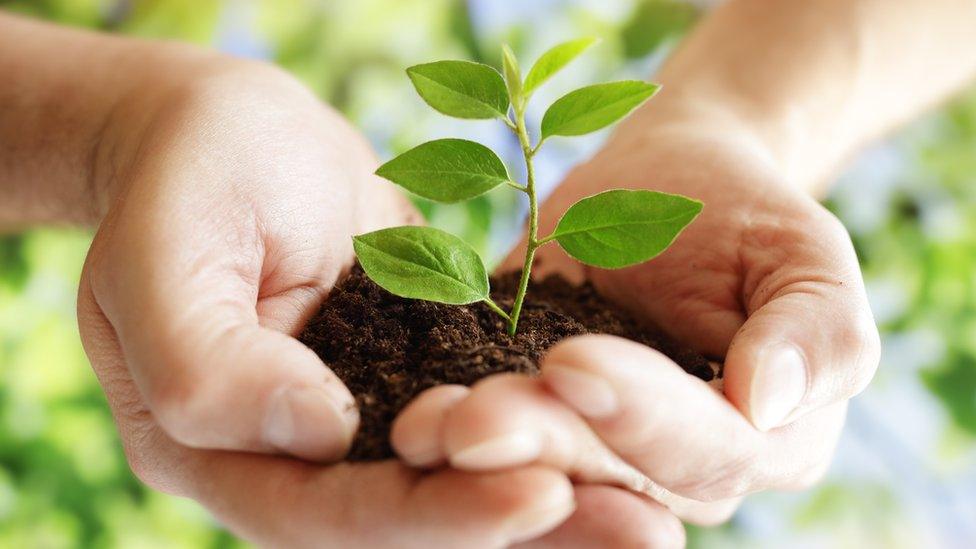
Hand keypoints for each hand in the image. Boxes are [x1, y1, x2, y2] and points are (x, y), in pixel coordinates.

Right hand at [76, 59, 685, 546]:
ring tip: (655, 515)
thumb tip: (317, 437)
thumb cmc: (185, 174)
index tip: (539, 494)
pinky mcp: (398, 378)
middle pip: (405, 521)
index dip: (433, 515)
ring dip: (552, 500)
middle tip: (641, 527)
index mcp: (210, 449)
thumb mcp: (163, 252)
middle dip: (518, 526)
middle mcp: (284, 458)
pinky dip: (540, 438)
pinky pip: (472, 422)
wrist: (226, 131)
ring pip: (450, 484)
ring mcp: (347, 421)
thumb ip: (208, 361)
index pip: (325, 514)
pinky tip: (621, 445)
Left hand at [391, 121, 880, 523]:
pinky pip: (494, 439)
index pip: (706, 450)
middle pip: (610, 475)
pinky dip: (449, 434)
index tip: (573, 361)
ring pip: (543, 471)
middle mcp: (677, 471)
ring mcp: (600, 453)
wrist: (668, 188)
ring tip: (423, 429)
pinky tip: (402, 421)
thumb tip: (768, 403)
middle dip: (540, 444)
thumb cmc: (743, 213)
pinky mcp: (536, 422)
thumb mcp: (803, 253)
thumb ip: (818, 332)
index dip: (642, 416)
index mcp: (765, 443)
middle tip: (469, 422)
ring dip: (482, 456)